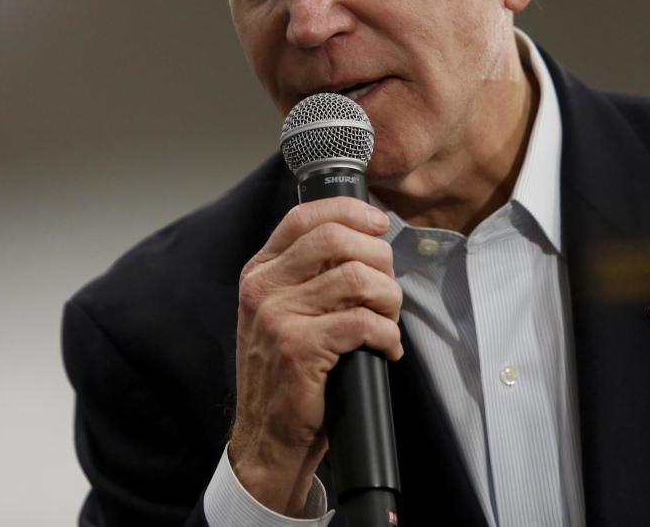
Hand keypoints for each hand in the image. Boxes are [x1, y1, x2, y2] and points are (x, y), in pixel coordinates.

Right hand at [228, 197, 402, 515]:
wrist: (266, 437)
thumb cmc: (286, 374)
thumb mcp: (281, 313)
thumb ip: (308, 276)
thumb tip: (365, 241)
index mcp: (260, 272)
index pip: (304, 217)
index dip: (350, 212)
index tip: (379, 224)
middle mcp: (263, 288)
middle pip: (336, 239)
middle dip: (378, 258)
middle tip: (389, 287)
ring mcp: (278, 317)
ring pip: (357, 279)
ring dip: (389, 300)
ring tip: (389, 321)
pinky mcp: (300, 348)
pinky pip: (363, 322)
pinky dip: (387, 335)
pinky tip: (386, 349)